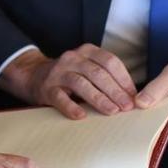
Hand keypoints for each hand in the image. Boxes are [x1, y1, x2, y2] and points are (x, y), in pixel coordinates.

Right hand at [0, 45, 136, 119]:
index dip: (124, 79)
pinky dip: (71, 107)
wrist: (33, 76)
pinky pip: (60, 98)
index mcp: (87, 51)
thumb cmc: (70, 76)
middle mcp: (72, 58)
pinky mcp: (46, 88)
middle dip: (115, 91)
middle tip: (127, 107)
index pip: (110, 62)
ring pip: (81, 84)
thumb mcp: (87, 68)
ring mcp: (58, 72)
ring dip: (99, 99)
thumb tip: (132, 97)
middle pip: (98, 73)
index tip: (134, 96)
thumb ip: (106, 78)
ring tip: (112, 111)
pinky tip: (81, 116)